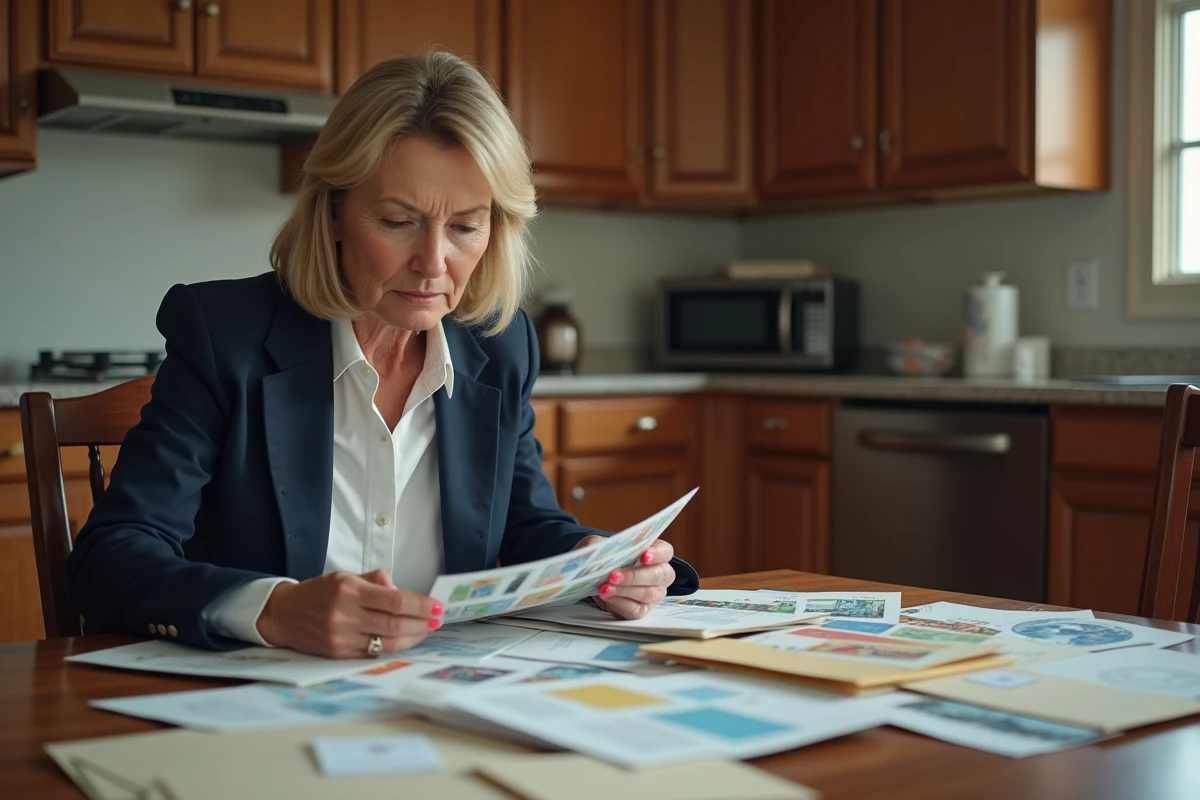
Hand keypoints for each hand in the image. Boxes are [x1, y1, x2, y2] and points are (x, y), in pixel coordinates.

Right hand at [256, 569, 442, 657]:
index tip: (437, 606)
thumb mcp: (347, 577)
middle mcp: (345, 615)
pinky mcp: (338, 654)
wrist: (284, 614)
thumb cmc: (319, 593)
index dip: (421, 606)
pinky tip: (405, 640)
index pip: (395, 600)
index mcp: (349, 591)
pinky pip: (374, 652)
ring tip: (425, 630)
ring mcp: (341, 638)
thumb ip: (377, 582)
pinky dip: (393, 646)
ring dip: (412, 637)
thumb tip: (404, 594)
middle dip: (422, 623)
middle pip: (395, 623)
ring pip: (387, 642)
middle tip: (437, 620)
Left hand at [575, 536, 675, 619]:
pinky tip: (607, 597)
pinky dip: (621, 603)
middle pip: (658, 575)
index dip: (657, 553)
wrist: (594, 576)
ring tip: (604, 588)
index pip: (665, 552)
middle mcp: (661, 574)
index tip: (643, 555)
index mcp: (657, 554)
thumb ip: (600, 545)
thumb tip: (598, 552)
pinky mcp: (642, 610)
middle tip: (613, 575)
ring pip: (648, 594)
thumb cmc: (604, 556)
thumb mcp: (599, 545)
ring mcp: (654, 594)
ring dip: (625, 591)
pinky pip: (637, 610)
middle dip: (634, 575)